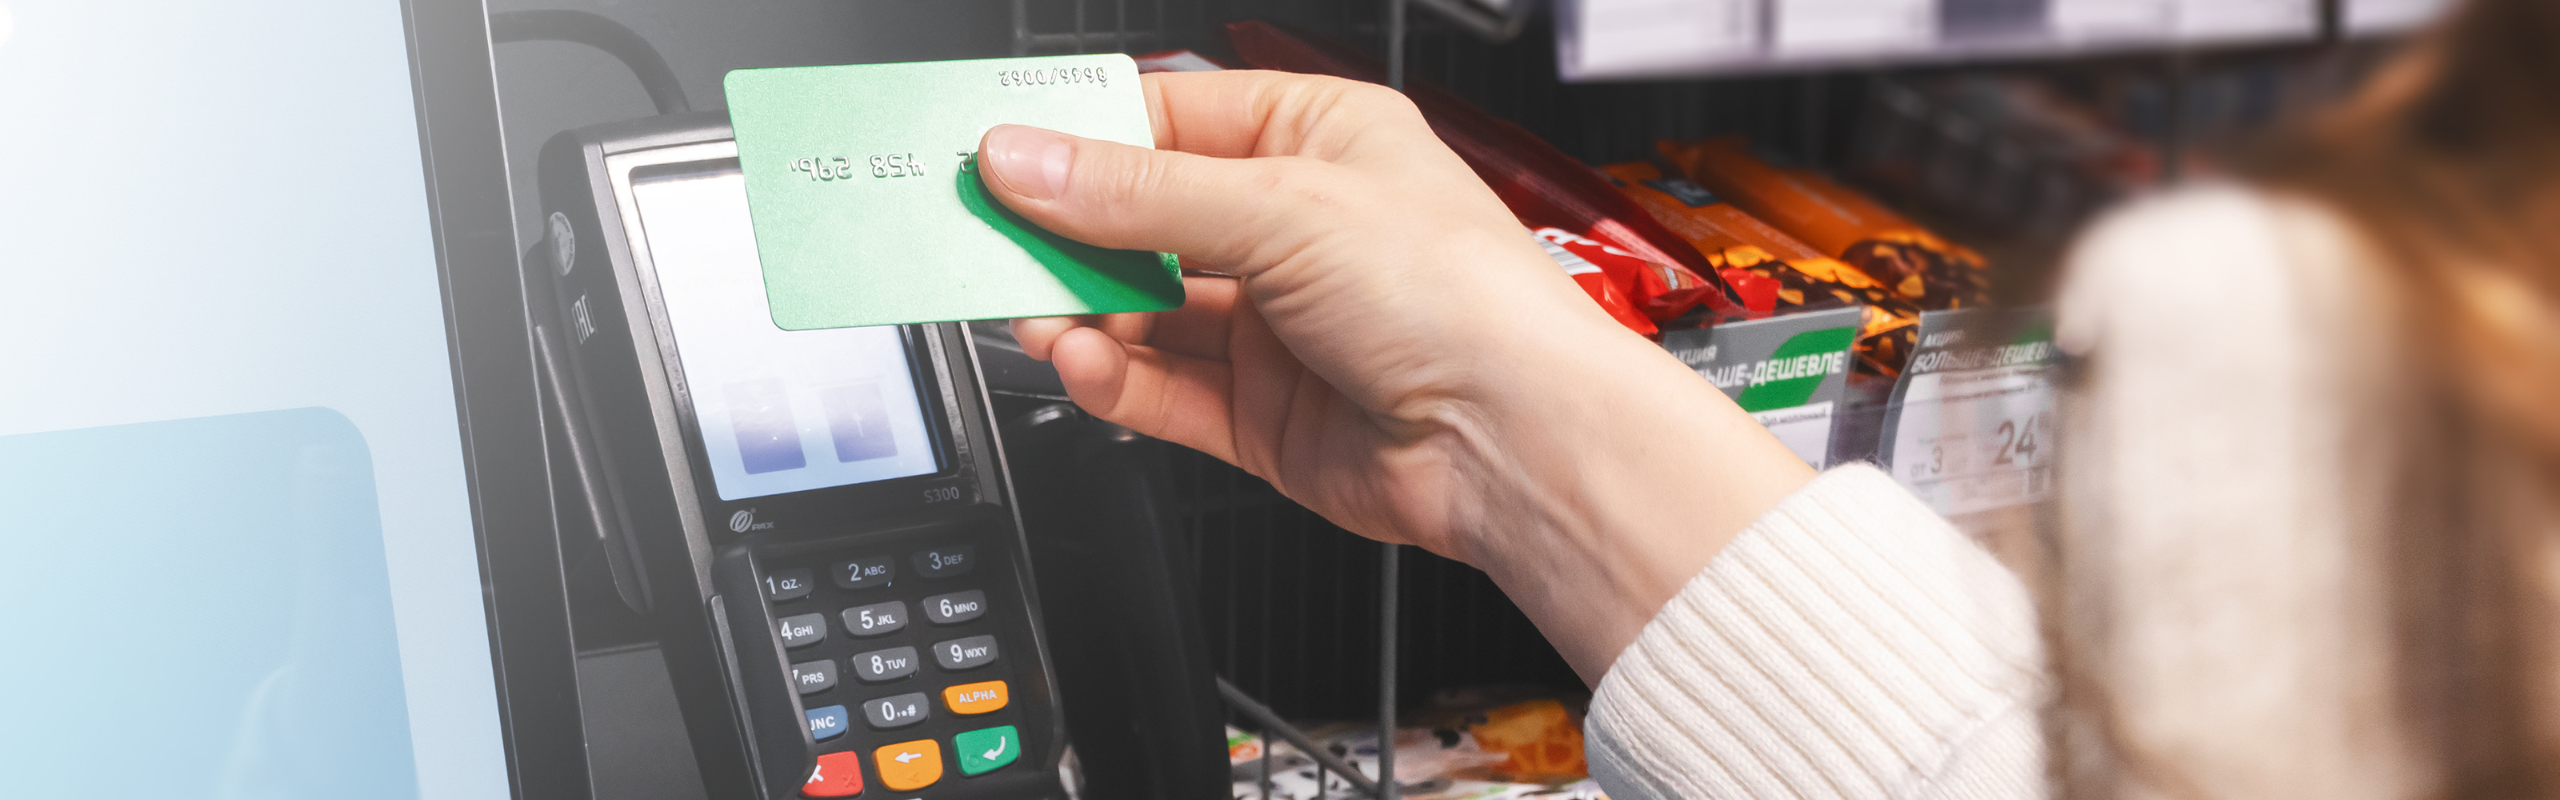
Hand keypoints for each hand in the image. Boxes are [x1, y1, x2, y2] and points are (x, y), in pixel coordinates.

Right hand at [979, 70, 1813, 681]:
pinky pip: (1159, 388)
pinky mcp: (1260, 413)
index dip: (1078, 137)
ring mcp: (1275, 325)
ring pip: (1141, 308)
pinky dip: (1113, 377)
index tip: (996, 150)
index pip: (1167, 119)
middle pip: (1141, 218)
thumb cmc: (1461, 298)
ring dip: (1080, 310)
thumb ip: (1138, 195)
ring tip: (1027, 309)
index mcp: (1318, 139)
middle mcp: (1295, 227)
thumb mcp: (1281, 209)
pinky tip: (1081, 361)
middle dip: (1065, 230)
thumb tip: (1028, 159)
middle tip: (984, 234)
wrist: (1516, 441)